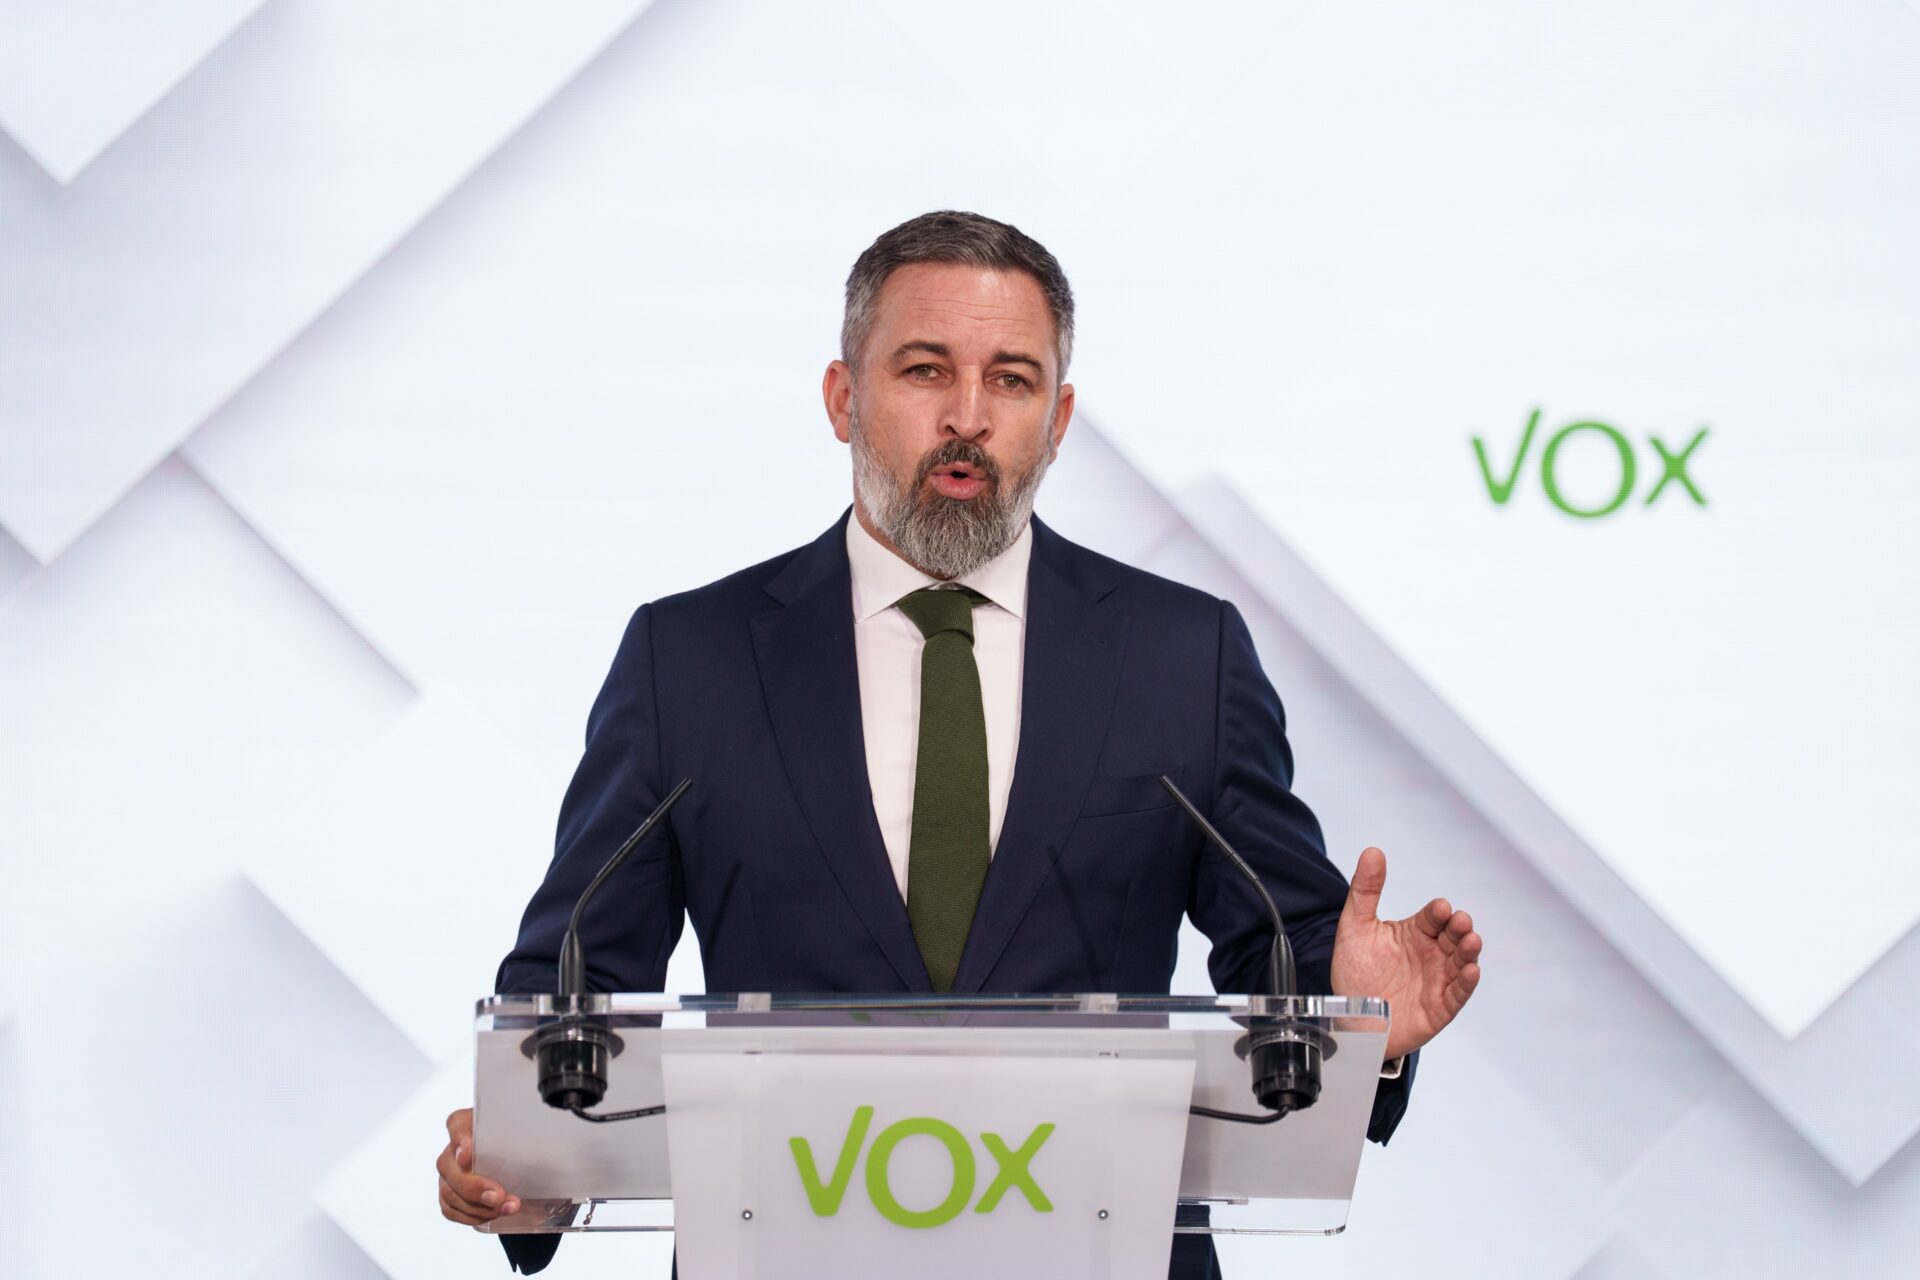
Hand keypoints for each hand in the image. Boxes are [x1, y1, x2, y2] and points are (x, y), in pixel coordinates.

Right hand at [437, 1107, 520, 1228]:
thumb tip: (550, 1140)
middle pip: (449, 1167)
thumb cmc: (517, 1142)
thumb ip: (529, 1131)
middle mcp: (452, 1148)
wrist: (514, 1160)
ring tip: (506, 1209)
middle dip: (475, 1186)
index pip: (457, 1125)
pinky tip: (492, 1215)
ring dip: (478, 1206)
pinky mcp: (449, 1193)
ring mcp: (448, 1173)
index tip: (468, 1157)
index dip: (460, 1141)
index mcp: (468, 1124)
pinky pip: (450, 1209)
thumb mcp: (523, 1132)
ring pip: (449, 1192)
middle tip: (499, 1196)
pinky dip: (471, 1216)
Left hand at [1329, 847, 1481, 1060]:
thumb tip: (1373, 851)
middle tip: (1460, 921)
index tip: (1439, 908)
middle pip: (1452, 936)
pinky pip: (1458, 994)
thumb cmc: (1356, 973)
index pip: (1431, 918)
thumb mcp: (1355, 929)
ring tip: (1471, 941)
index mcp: (1415, 933)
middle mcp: (1431, 954)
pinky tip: (1471, 971)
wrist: (1351, 1019)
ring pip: (1460, 962)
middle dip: (1458, 928)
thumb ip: (1365, 891)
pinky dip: (1466, 983)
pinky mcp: (1440, 1007)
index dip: (1437, 912)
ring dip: (1468, 951)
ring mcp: (1438, 980)